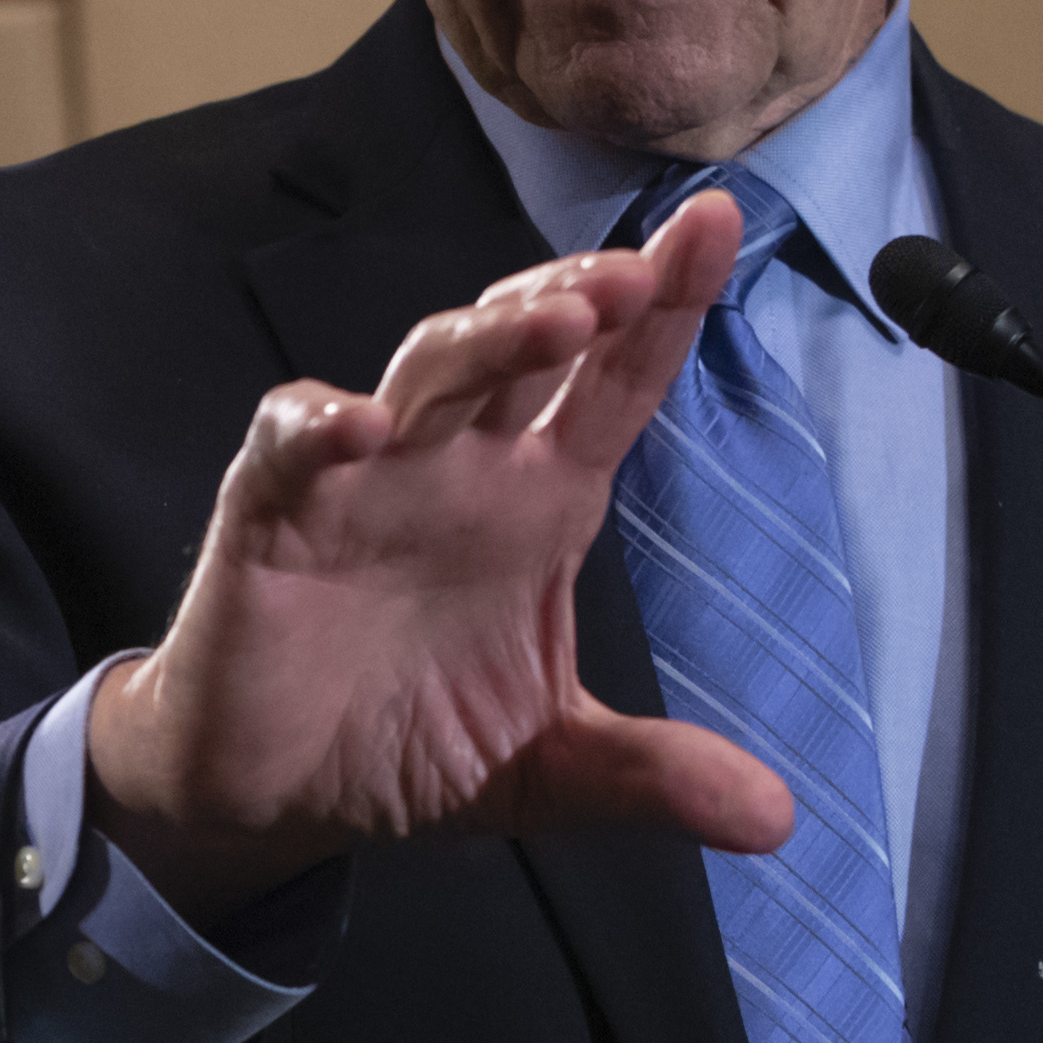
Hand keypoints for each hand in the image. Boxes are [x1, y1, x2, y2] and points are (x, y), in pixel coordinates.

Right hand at [86, 195, 793, 922]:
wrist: (269, 794)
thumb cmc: (404, 743)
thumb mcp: (547, 770)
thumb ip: (648, 776)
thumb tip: (773, 818)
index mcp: (538, 504)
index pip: (614, 385)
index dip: (666, 307)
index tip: (720, 225)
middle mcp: (459, 469)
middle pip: (525, 348)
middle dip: (579, 297)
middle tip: (643, 272)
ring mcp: (365, 480)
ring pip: (429, 372)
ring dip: (489, 338)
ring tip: (561, 317)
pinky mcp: (272, 515)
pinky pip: (289, 446)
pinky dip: (316, 427)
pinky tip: (358, 426)